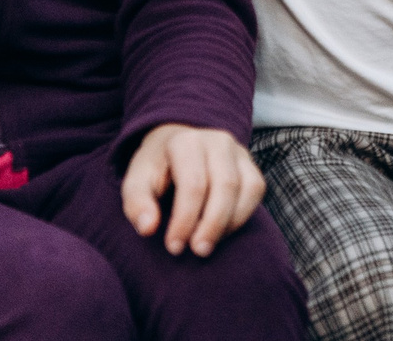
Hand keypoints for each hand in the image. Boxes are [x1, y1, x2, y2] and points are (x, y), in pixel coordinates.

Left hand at [120, 123, 265, 257]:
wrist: (177, 145)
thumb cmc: (156, 169)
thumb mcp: (136, 181)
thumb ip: (137, 203)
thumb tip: (148, 228)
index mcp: (186, 142)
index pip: (193, 184)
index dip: (185, 219)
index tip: (174, 246)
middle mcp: (217, 141)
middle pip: (225, 185)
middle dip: (212, 224)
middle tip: (198, 251)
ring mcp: (238, 150)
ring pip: (247, 187)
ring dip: (229, 222)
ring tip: (208, 244)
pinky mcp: (250, 164)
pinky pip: (256, 190)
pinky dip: (242, 215)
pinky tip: (222, 231)